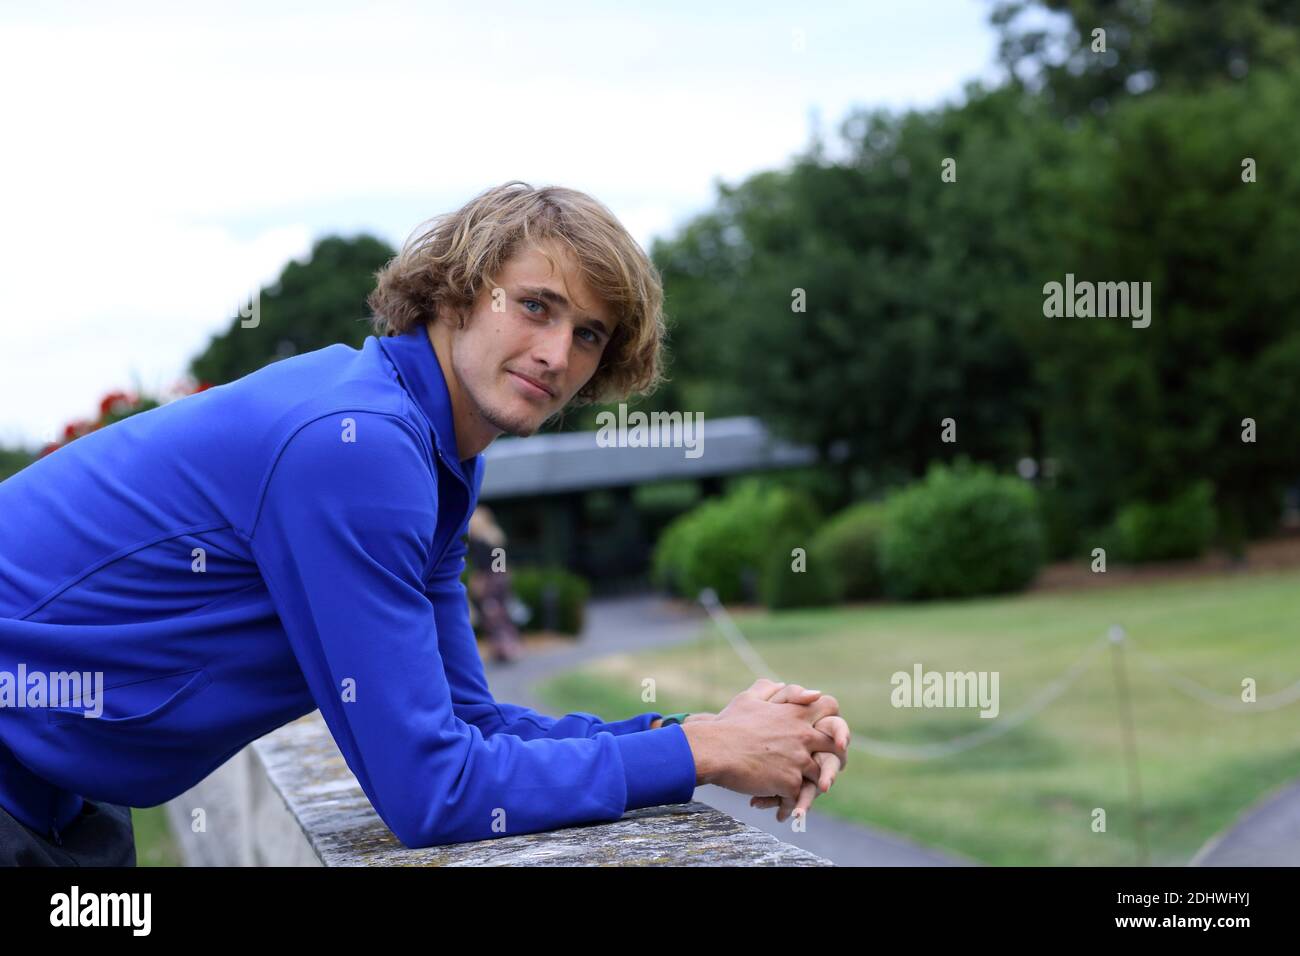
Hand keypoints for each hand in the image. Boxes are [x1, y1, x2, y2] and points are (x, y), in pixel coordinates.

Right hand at [687, 678, 844, 804]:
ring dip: (812, 786)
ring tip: (803, 798)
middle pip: (836, 746)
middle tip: (828, 769)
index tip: (828, 730)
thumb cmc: (729, 723)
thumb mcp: (748, 698)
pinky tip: (780, 812)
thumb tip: (779, 683)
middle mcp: (803, 735)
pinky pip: (799, 796)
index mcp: (795, 713)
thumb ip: (768, 689)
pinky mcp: (790, 782)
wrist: (715, 750)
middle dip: (835, 757)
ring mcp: (799, 760)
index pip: (830, 707)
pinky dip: (791, 806)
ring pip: (820, 775)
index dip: (832, 717)